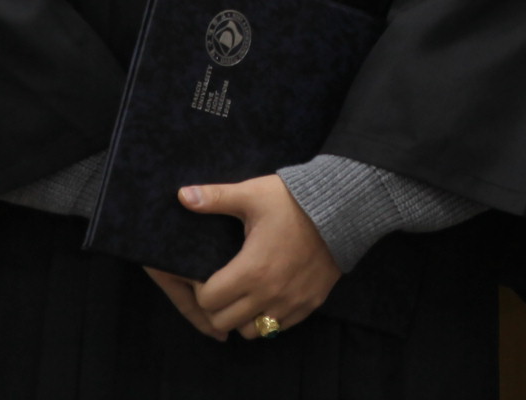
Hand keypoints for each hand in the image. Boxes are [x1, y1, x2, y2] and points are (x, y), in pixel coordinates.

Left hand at [155, 174, 340, 339]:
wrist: (343, 208)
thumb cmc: (293, 200)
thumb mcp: (252, 194)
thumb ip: (215, 198)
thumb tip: (181, 195)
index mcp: (251, 270)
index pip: (207, 301)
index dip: (200, 288)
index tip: (206, 274)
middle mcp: (270, 294)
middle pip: (224, 322)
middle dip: (216, 306)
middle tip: (221, 285)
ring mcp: (291, 303)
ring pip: (252, 331)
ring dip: (242, 317)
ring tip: (244, 294)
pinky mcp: (310, 304)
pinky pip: (279, 326)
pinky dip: (269, 317)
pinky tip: (268, 294)